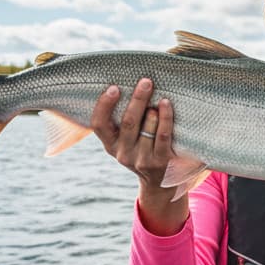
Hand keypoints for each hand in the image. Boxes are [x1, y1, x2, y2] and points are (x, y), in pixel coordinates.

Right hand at [91, 78, 187, 233]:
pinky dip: (165, 117)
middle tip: (145, 82)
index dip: (104, 106)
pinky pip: (163, 135)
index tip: (113, 88)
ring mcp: (143, 160)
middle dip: (137, 99)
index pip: (98, 125)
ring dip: (152, 108)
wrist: (162, 183)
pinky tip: (166, 104)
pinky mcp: (162, 162)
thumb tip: (125, 85)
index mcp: (110, 145)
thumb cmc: (143, 149)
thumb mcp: (127, 140)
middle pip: (128, 122)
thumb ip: (121, 120)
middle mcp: (123, 154)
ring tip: (157, 93)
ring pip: (146, 128)